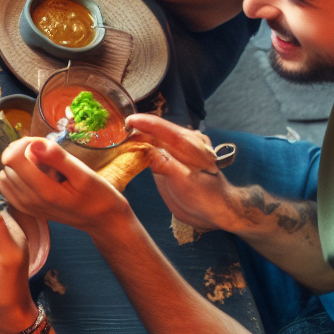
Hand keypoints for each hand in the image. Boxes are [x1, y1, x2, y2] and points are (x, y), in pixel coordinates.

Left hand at [0, 137, 133, 233]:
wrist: (101, 220)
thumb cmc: (97, 195)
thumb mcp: (83, 173)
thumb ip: (57, 158)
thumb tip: (34, 144)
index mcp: (44, 192)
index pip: (12, 159)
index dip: (24, 144)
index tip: (42, 144)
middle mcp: (30, 201)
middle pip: (8, 165)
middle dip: (22, 152)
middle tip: (46, 153)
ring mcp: (26, 207)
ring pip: (4, 175)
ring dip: (18, 165)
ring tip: (41, 164)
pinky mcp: (25, 209)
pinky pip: (7, 188)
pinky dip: (15, 177)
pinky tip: (34, 174)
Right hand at [128, 115, 242, 233]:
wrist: (216, 212)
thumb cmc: (206, 198)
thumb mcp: (185, 183)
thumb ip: (166, 165)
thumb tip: (144, 151)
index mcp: (191, 144)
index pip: (163, 128)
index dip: (144, 123)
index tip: (127, 122)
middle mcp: (185, 142)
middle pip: (156, 130)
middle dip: (136, 129)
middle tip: (116, 134)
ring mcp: (178, 150)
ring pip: (154, 138)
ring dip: (137, 137)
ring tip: (120, 140)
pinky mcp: (171, 158)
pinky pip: (154, 147)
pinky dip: (141, 146)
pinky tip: (130, 149)